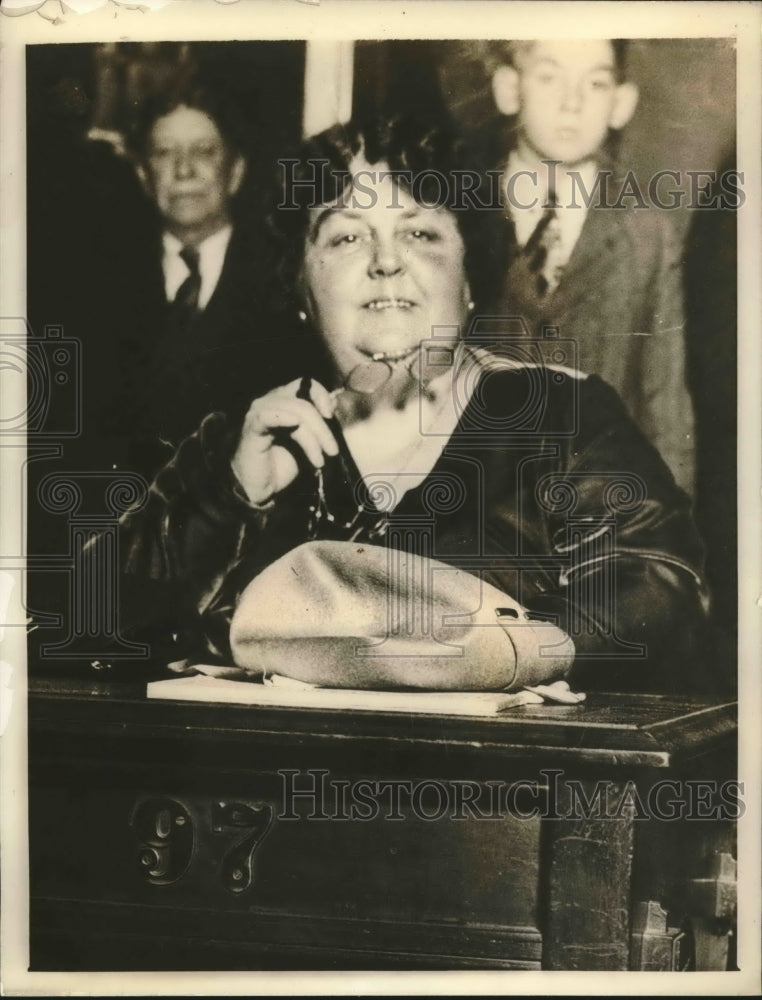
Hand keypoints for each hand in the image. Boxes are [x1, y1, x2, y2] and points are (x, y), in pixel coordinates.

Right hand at [231, 378, 338, 504]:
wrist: (262, 487)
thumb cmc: (282, 462)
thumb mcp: (308, 440)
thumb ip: (318, 421)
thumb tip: (334, 401)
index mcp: (283, 400)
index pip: (305, 384)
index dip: (321, 396)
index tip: (331, 416)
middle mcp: (270, 401)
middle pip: (303, 402)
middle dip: (322, 428)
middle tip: (332, 451)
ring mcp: (259, 413)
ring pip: (294, 412)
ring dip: (311, 437)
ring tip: (319, 460)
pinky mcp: (252, 429)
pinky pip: (267, 417)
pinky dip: (283, 418)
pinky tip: (294, 425)